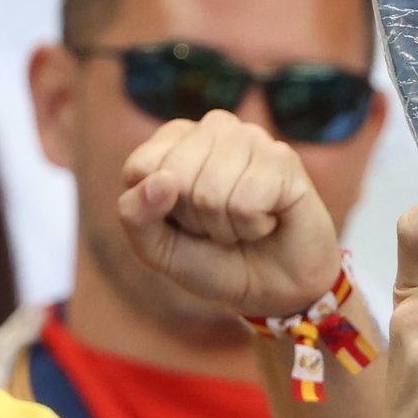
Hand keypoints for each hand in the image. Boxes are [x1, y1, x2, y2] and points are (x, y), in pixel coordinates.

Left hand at [118, 111, 348, 327]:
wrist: (273, 288)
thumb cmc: (214, 260)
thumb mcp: (157, 247)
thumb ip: (135, 215)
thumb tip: (161, 181)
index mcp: (176, 139)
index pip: (141, 167)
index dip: (157, 211)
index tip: (183, 222)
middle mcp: (214, 128)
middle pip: (175, 177)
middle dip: (194, 220)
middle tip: (218, 227)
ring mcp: (251, 138)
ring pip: (210, 191)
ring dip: (224, 226)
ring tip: (243, 225)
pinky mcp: (282, 157)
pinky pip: (246, 202)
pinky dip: (252, 227)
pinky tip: (267, 222)